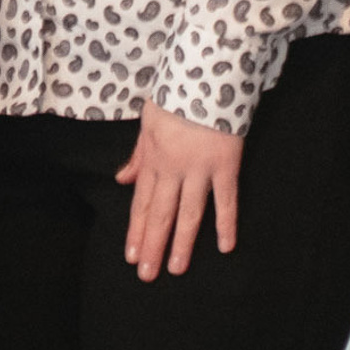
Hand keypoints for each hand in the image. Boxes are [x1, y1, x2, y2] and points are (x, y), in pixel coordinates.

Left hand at [117, 102, 243, 280]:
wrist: (205, 75)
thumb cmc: (175, 96)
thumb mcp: (147, 122)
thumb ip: (137, 155)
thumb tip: (122, 180)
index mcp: (153, 159)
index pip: (142, 203)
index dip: (137, 231)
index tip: (132, 256)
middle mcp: (173, 168)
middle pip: (160, 213)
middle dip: (153, 245)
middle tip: (146, 275)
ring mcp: (200, 168)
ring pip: (189, 213)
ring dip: (182, 243)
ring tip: (176, 269)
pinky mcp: (226, 165)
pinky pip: (227, 199)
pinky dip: (226, 223)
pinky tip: (225, 247)